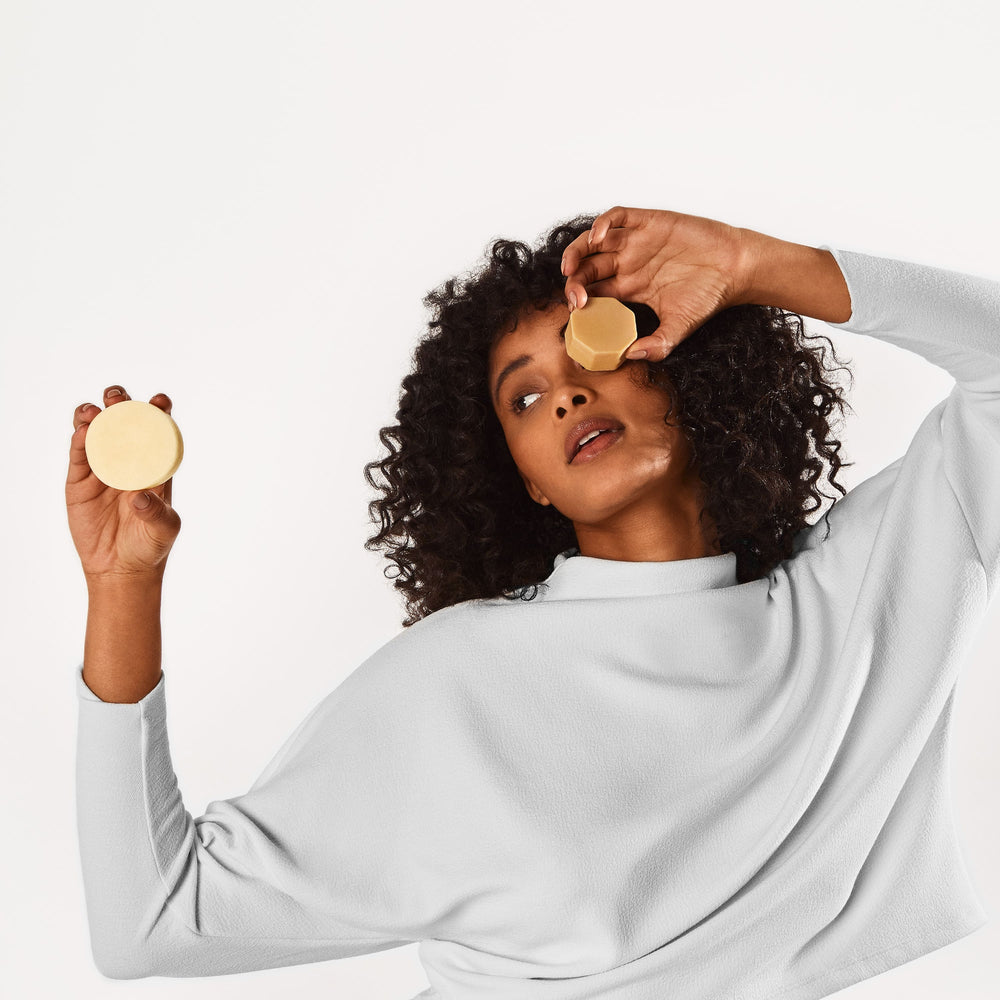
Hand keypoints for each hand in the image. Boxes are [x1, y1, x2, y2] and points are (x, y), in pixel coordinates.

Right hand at [66, 386, 181, 582]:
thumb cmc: (150, 545)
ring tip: (93, 411)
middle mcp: (129, 461)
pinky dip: (79, 440)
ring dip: (94, 416)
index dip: (159, 411)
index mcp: (155, 466)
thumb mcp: (164, 529)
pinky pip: (78, 456)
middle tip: (118, 398)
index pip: (158, 432)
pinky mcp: (79, 482)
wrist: (121, 568)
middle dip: (121, 404)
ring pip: (96, 433)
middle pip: (124, 423)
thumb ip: (156, 513)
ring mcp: (102, 469)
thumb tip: (139, 497)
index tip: (161, 400)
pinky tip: (81, 431)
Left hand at [561, 206, 756, 361]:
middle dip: (574, 281)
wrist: (736, 268)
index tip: (578, 313)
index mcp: (629, 287)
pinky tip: (597, 238)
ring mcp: (636, 242)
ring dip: (577, 252)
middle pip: (587, 268)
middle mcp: (628, 263)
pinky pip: (617, 217)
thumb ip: (656, 346)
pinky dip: (601, 224)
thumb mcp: (678, 328)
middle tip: (574, 296)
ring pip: (593, 241)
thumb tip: (630, 357)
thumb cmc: (709, 296)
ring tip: (570, 269)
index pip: (593, 291)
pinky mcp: (649, 222)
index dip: (580, 300)